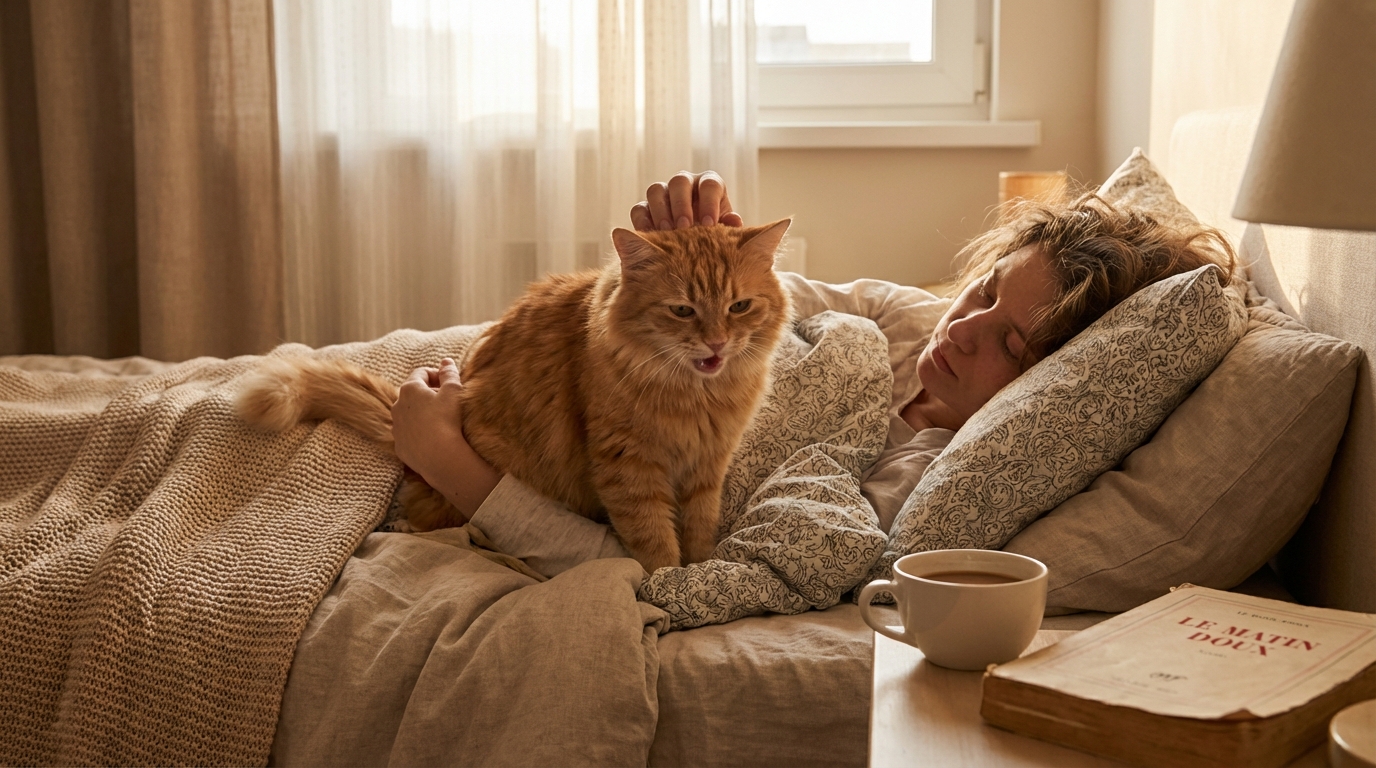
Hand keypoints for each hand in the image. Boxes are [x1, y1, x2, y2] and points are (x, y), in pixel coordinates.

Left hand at [391, 358, 501, 518]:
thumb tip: (446, 361)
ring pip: (410, 414)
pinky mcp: (400, 445)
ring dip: (423, 413)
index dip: (437, 374)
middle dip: (429, 394)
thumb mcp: (454, 391)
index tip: (449, 382)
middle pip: (413, 393)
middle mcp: (397, 406)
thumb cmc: (448, 419)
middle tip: (448, 401)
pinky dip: (419, 432)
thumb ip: (449, 373)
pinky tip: (434, 438)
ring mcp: (397, 427)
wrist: (441, 457)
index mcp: (410, 388)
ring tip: (441, 421)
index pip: (421, 373)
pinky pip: (409, 434)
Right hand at [630, 170, 742, 230]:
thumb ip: (729, 226)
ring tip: (666, 232)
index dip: (709, 202)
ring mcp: (663, 195)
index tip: (709, 224)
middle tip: (684, 227)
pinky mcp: (645, 209)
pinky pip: (639, 208)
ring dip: (661, 211)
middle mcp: (685, 185)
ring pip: (656, 190)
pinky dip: (642, 221)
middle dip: (681, 204)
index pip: (709, 184)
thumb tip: (734, 221)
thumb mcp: (725, 232)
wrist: (693, 250)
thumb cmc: (714, 236)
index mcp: (708, 185)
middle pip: (679, 181)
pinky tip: (649, 237)